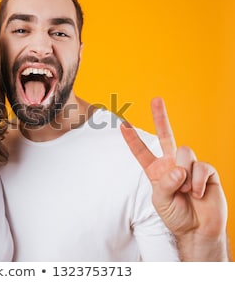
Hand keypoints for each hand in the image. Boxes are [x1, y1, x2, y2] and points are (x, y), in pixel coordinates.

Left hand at [120, 97, 227, 260]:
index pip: (142, 152)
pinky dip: (197, 182)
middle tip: (156, 99)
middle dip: (161, 116)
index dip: (133, 139)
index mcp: (156, 170)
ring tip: (186, 192)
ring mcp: (189, 165)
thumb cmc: (175, 215)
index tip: (122, 125)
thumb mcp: (161, 200)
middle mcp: (172, 164)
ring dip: (184, 174)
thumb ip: (165, 184)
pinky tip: (197, 193)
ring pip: (184, 152)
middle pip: (166, 135)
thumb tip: (178, 169)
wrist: (197, 229)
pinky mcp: (207, 171)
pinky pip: (200, 167)